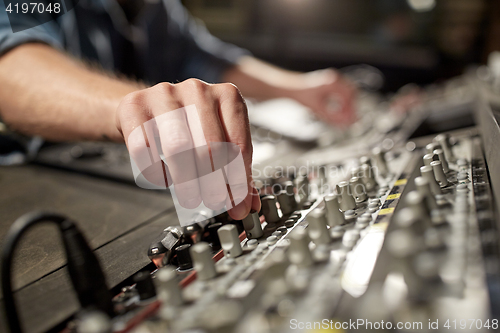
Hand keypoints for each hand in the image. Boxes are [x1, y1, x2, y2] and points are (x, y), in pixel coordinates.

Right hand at [115, 79, 260, 220]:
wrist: (147, 106)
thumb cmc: (188, 125)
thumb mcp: (219, 141)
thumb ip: (235, 170)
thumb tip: (247, 204)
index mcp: (227, 96)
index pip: (238, 144)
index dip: (238, 179)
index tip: (236, 201)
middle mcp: (198, 90)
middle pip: (210, 147)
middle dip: (214, 183)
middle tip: (213, 202)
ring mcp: (164, 95)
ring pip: (178, 147)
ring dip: (187, 181)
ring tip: (191, 198)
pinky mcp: (134, 106)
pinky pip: (143, 147)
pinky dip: (155, 170)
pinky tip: (164, 180)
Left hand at [286, 69, 356, 126]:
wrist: (288, 87)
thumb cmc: (299, 94)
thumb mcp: (316, 108)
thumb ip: (332, 117)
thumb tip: (344, 124)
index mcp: (332, 82)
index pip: (349, 96)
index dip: (351, 110)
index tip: (350, 121)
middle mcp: (333, 78)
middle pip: (352, 92)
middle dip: (352, 107)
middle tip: (351, 120)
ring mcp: (331, 79)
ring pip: (347, 92)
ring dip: (348, 104)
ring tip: (345, 117)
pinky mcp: (328, 82)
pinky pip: (341, 91)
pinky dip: (342, 101)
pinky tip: (339, 111)